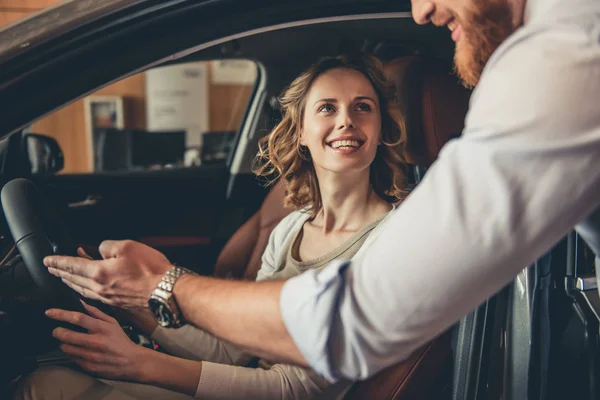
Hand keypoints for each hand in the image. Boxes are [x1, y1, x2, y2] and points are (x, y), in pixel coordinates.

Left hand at [44, 240, 171, 307]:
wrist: (165, 292)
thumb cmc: (151, 271)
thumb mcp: (128, 246)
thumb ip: (109, 246)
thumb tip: (101, 249)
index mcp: (99, 273)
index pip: (72, 265)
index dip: (58, 262)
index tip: (48, 261)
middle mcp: (100, 288)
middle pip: (74, 280)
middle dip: (61, 273)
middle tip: (52, 270)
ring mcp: (109, 297)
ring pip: (83, 290)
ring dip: (71, 283)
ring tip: (65, 279)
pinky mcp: (118, 303)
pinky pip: (94, 296)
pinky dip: (86, 290)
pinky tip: (88, 290)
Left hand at [46, 300, 149, 380]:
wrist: (131, 362)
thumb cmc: (121, 340)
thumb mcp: (113, 323)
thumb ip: (96, 313)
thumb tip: (80, 303)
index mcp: (102, 328)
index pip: (78, 318)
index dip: (61, 314)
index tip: (49, 312)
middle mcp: (96, 342)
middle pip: (67, 335)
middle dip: (57, 332)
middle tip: (56, 330)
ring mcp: (91, 356)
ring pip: (66, 348)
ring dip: (63, 343)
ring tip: (67, 341)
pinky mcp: (88, 367)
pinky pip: (72, 358)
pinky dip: (71, 353)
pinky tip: (76, 351)